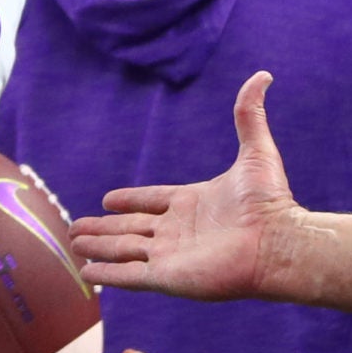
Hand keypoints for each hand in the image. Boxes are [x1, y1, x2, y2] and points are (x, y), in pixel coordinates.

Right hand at [71, 72, 301, 301]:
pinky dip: (107, 274)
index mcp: (192, 203)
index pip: (151, 200)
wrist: (277, 242)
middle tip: (75, 228)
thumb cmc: (270, 202)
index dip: (130, 201)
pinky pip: (129, 275)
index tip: (107, 200)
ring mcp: (170, 255)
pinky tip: (88, 272)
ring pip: (123, 250)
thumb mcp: (256, 151)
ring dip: (98, 248)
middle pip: (130, 228)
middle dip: (103, 229)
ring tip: (74, 245)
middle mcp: (178, 230)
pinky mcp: (167, 277)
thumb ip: (249, 115)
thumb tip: (262, 75)